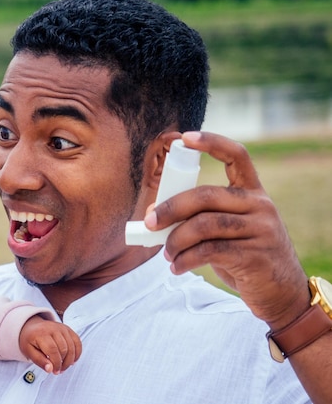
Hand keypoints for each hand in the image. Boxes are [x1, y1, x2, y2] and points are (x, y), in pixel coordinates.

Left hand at [19, 315, 81, 373]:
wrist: (32, 326)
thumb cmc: (30, 339)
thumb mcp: (28, 351)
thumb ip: (39, 360)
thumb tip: (50, 369)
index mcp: (41, 334)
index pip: (53, 350)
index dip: (56, 363)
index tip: (55, 371)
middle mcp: (53, 328)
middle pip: (64, 349)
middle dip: (63, 363)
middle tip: (58, 370)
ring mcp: (62, 328)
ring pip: (72, 346)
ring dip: (70, 360)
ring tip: (64, 367)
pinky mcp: (67, 329)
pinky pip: (77, 341)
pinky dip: (77, 352)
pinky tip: (73, 360)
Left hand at [145, 131, 308, 329]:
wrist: (281, 293)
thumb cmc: (245, 256)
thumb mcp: (230, 230)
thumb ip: (201, 217)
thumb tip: (156, 212)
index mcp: (253, 192)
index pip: (237, 156)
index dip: (211, 143)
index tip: (185, 137)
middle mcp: (260, 205)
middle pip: (206, 195)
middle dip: (171, 208)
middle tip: (150, 223)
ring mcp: (260, 230)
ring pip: (204, 225)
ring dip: (176, 241)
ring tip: (167, 255)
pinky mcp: (254, 256)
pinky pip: (209, 251)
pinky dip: (185, 260)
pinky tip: (177, 267)